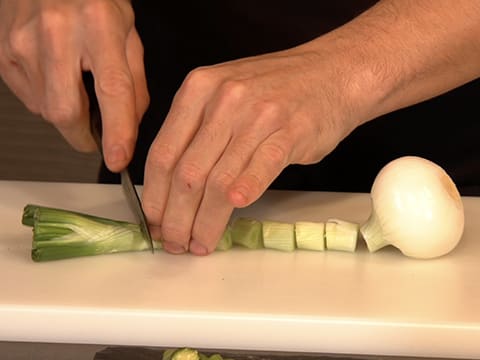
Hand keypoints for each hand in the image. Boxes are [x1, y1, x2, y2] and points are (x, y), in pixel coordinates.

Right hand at [0, 0, 148, 170]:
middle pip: (66, 111)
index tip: (119, 160)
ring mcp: (23, 42)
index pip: (112, 90)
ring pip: (46, 109)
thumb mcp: (128, 31)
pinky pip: (29, 98)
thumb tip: (130, 125)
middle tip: (97, 136)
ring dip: (67, 113)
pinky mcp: (4, 52)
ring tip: (76, 86)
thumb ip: (135, 80)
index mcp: (99, 25)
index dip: (117, 132)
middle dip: (84, 137)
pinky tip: (56, 77)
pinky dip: (47, 99)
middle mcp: (57, 32)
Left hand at [142, 44, 364, 254]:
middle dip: (175, 217)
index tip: (154, 222)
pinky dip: (245, 193)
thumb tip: (173, 187)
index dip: (154, 196)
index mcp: (198, 89)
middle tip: (174, 242)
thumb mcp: (225, 93)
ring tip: (199, 242)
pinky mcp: (290, 132)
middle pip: (186, 172)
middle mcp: (223, 100)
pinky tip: (233, 213)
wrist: (332, 72)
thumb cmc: (276, 89)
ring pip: (219, 180)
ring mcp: (258, 115)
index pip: (163, 154)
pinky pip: (261, 169)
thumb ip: (198, 130)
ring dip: (205, 221)